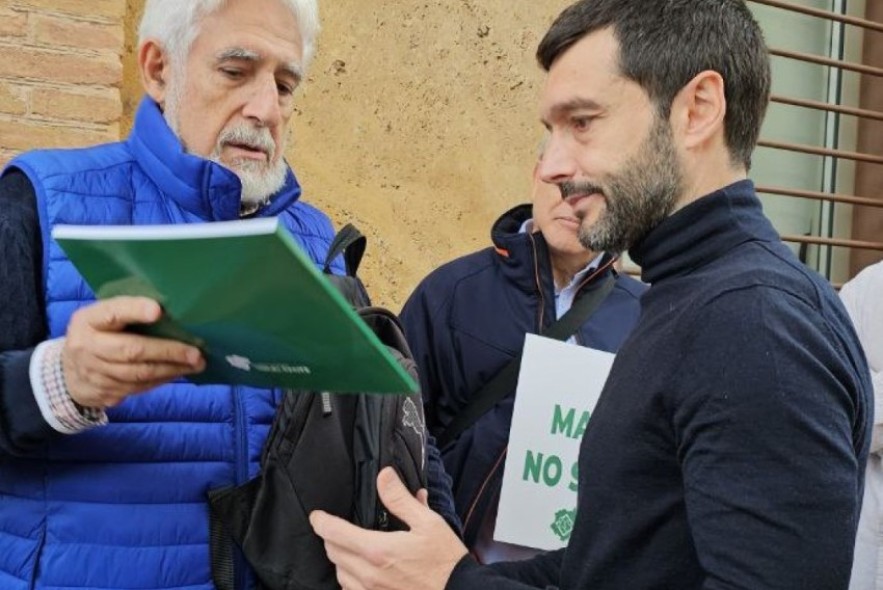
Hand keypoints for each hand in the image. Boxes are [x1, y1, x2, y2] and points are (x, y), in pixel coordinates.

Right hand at [62, 296, 204, 407]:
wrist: (67, 373)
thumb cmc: (97, 335)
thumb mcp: (101, 316)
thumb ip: (126, 312)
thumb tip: (170, 309)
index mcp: (88, 320)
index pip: (111, 313)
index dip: (134, 311)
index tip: (158, 310)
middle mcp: (88, 347)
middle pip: (131, 351)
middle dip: (167, 351)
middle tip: (195, 353)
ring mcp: (95, 373)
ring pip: (138, 374)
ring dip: (171, 369)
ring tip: (196, 364)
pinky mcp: (105, 393)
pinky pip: (139, 387)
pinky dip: (162, 380)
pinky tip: (178, 372)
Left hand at [311, 467, 467, 589]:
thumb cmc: (445, 560)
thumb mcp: (428, 522)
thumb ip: (400, 499)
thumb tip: (383, 476)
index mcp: (378, 550)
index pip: (335, 533)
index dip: (321, 522)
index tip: (317, 516)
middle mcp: (369, 574)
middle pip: (333, 553)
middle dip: (330, 538)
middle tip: (337, 528)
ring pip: (340, 574)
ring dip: (340, 559)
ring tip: (349, 549)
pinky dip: (350, 580)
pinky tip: (361, 572)